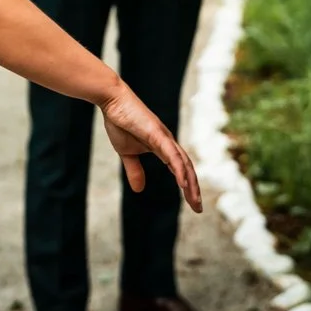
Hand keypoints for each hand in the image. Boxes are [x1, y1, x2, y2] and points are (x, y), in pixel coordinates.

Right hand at [100, 84, 203, 212]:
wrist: (112, 101)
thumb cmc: (120, 123)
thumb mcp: (127, 153)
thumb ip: (134, 170)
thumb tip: (139, 190)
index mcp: (162, 147)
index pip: (180, 168)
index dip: (188, 186)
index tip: (192, 203)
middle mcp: (168, 142)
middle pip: (187, 168)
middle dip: (193, 188)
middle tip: (198, 208)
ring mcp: (164, 137)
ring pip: (183, 162)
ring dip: (190, 182)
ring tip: (194, 200)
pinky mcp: (157, 133)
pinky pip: (171, 154)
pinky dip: (179, 168)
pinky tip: (183, 183)